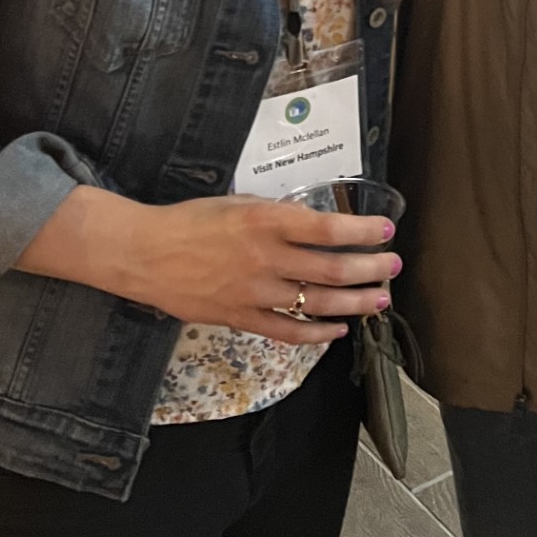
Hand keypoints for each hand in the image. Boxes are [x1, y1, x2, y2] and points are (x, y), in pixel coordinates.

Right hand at [21, 189, 401, 345]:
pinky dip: (317, 335)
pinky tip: (339, 330)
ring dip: (354, 303)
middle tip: (393, 268)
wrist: (142, 252)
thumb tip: (312, 226)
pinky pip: (287, 332)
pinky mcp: (239, 318)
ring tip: (379, 300)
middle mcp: (264, 257)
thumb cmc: (190, 220)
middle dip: (369, 269)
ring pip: (316, 303)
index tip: (385, 231)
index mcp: (265, 220)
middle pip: (331, 268)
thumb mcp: (238, 201)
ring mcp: (253, 292)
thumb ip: (277, 216)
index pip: (327, 229)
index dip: (362, 233)